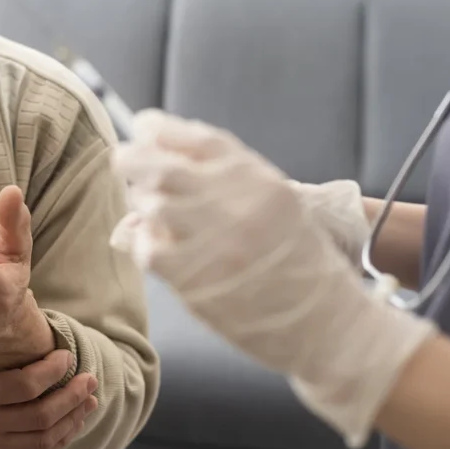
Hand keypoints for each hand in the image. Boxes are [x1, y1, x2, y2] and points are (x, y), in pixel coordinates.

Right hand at [0, 346, 97, 448]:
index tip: (67, 356)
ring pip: (43, 438)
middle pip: (41, 415)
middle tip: (90, 379)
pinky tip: (72, 422)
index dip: (53, 371)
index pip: (26, 386)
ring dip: (72, 419)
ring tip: (88, 401)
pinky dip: (59, 439)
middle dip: (72, 397)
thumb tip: (12, 301)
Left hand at [112, 109, 435, 448]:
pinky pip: (148, 248)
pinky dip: (143, 242)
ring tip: (149, 210)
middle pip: (162, 167)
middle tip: (122, 159)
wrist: (327, 323)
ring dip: (142, 203)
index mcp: (258, 179)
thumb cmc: (300, 260)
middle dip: (133, 159)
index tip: (143, 125)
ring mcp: (214, 240)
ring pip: (150, 205)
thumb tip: (164, 152)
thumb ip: (227, 178)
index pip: (198, 139)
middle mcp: (235, 203)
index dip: (161, 129)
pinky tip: (152, 245)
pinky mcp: (195, 278)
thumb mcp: (279, 202)